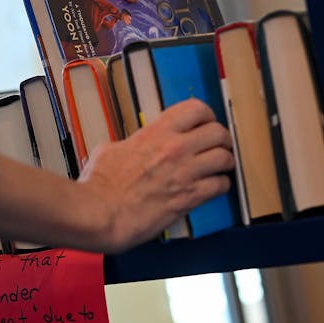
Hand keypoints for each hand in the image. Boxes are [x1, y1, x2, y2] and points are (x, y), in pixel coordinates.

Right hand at [77, 98, 234, 251]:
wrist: (100, 213)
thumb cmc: (99, 186)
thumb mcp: (108, 150)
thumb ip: (127, 145)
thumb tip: (126, 148)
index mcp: (155, 132)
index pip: (195, 109)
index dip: (205, 115)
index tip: (204, 123)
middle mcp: (175, 149)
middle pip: (218, 132)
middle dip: (221, 139)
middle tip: (217, 145)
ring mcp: (184, 173)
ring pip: (225, 158)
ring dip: (224, 162)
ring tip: (218, 168)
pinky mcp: (188, 198)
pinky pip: (220, 186)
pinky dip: (219, 186)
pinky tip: (212, 188)